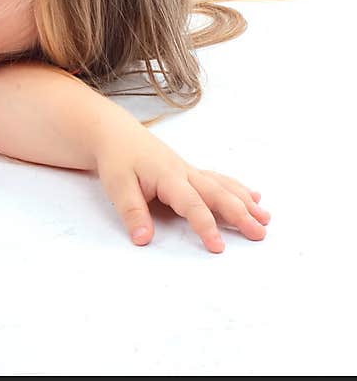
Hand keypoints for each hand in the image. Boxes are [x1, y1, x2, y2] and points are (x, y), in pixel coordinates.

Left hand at [94, 126, 270, 252]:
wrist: (115, 134)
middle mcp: (185, 173)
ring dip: (245, 202)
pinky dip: (237, 188)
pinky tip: (253, 197)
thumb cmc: (117, 159)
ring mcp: (189, 171)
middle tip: (259, 234)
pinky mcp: (189, 172)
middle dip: (240, 214)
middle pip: (217, 194)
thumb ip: (132, 211)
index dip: (205, 225)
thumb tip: (143, 239)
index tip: (218, 247)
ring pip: (223, 186)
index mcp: (169, 177)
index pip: (192, 204)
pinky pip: (218, 180)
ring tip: (265, 219)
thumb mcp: (117, 185)